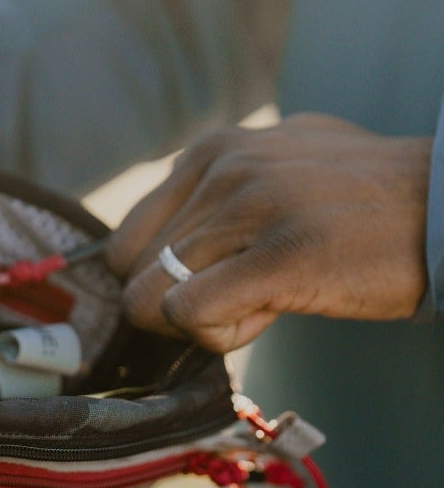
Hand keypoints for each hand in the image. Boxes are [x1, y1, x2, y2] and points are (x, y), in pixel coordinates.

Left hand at [105, 113, 431, 352]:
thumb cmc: (362, 204)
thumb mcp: (274, 171)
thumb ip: (212, 196)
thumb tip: (163, 245)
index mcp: (210, 151)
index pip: (126, 245)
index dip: (163, 281)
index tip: (218, 279)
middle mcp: (219, 169)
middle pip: (133, 278)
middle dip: (177, 305)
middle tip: (241, 295)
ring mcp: (249, 207)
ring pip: (152, 301)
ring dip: (205, 322)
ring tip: (266, 298)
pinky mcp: (280, 254)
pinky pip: (189, 315)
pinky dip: (220, 336)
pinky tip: (271, 314)